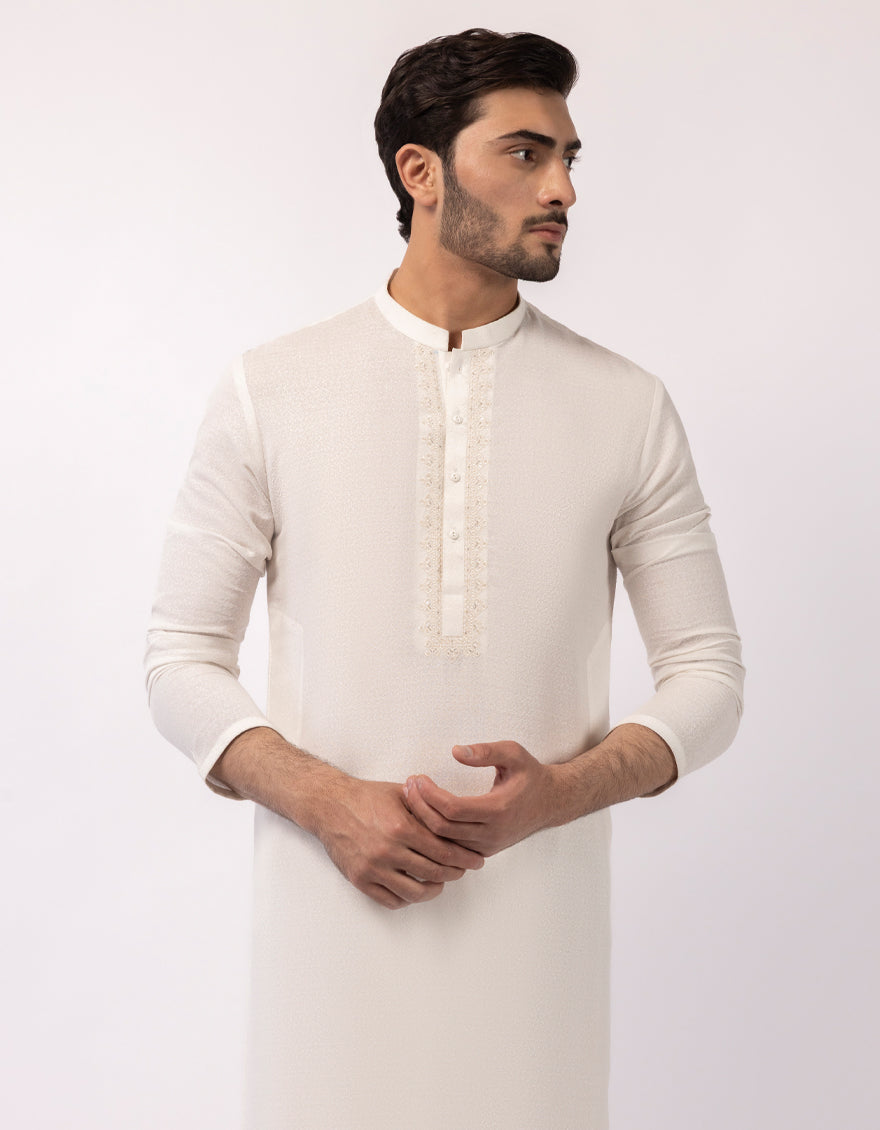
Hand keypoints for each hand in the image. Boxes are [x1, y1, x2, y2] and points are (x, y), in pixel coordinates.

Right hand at [314, 776, 484, 909]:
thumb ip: (427, 807)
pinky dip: (407, 898)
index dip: (464, 858)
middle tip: (462, 870)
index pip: (444, 851)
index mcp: (402, 828)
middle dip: (454, 873)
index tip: (476, 860)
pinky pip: (391, 900)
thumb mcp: (401, 793)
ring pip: (415, 893)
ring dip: (433, 890)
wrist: (330, 805)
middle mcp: (388, 851)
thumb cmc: (367, 797)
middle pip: (434, 873)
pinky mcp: (360, 880)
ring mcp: (373, 868)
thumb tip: (457, 817)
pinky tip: (414, 888)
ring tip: (439, 882)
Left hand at [403, 741, 559, 856]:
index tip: (417, 778)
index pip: (452, 809)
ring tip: (411, 797)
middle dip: (419, 807)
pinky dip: (433, 834)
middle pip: (442, 829)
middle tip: (408, 786)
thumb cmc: (530, 775)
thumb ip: (486, 751)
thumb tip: (456, 752)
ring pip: (443, 843)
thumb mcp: (513, 753)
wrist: (550, 802)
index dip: (429, 794)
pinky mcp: (483, 852)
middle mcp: (492, 834)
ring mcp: (487, 847)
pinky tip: (422, 814)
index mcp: (498, 810)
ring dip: (422, 822)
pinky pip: (451, 848)